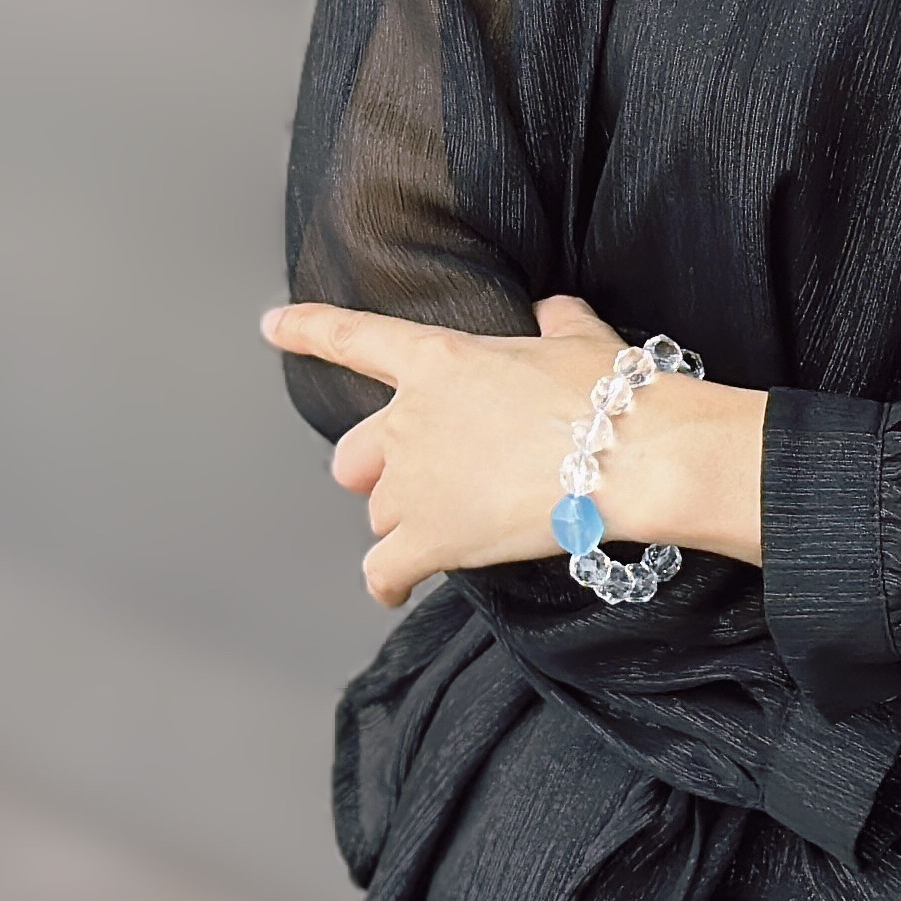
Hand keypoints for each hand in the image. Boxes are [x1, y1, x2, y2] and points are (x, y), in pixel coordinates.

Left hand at [261, 293, 767, 606]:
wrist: (629, 454)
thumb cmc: (613, 395)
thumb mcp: (581, 341)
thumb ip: (555, 321)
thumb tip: (552, 309)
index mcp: (440, 361)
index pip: (355, 338)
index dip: (306, 329)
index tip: (271, 324)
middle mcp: (410, 420)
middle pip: (353, 456)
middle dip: (374, 474)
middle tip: (414, 484)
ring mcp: (415, 483)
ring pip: (378, 516)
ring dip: (404, 525)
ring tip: (452, 530)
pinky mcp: (431, 539)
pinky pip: (381, 573)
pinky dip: (387, 585)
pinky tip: (399, 590)